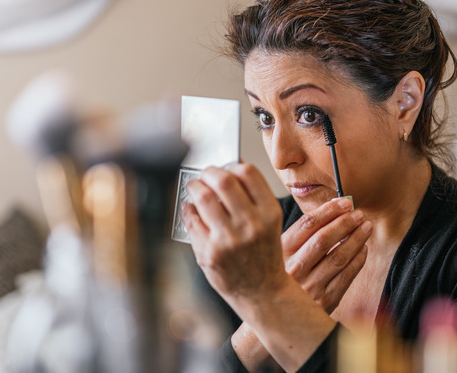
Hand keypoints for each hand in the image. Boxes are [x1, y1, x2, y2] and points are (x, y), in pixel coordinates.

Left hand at [183, 163, 286, 300]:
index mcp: (269, 213)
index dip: (232, 164)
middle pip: (223, 181)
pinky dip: (188, 209)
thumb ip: (254, 196)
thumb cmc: (263, 255)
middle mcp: (251, 225)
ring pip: (203, 197)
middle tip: (205, 175)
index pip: (248, 173)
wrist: (261, 292)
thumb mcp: (269, 223)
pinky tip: (191, 209)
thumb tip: (231, 167)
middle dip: (209, 172)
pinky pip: (191, 219)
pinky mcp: (209, 252)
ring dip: (195, 187)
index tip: (226, 167)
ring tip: (195, 188)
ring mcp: (228, 240)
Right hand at [282, 198, 371, 313]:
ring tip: (365, 227)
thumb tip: (335, 206)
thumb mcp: (285, 251)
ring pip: (339, 257)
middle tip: (358, 214)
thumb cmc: (287, 273)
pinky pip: (346, 276)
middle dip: (345, 223)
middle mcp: (293, 270)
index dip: (329, 211)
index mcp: (281, 252)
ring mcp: (309, 287)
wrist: (280, 311)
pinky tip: (362, 249)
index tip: (345, 203)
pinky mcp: (324, 301)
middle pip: (324, 239)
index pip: (307, 224)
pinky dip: (358, 260)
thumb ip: (304, 231)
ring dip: (356, 239)